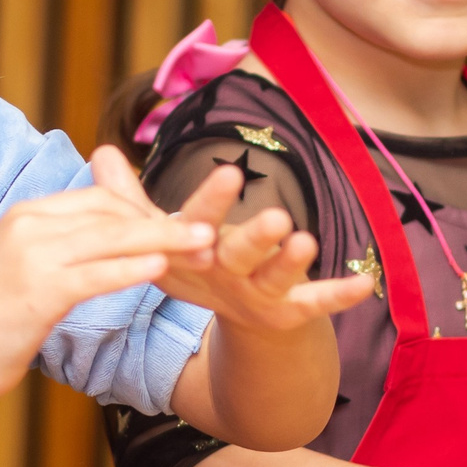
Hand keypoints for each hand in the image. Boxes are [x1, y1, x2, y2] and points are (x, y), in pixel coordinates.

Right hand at [0, 182, 214, 406]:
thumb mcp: (24, 268)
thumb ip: (61, 247)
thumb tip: (106, 240)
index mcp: (28, 214)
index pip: (99, 199)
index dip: (145, 211)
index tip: (181, 227)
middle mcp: (28, 225)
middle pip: (111, 212)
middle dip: (163, 223)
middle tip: (208, 234)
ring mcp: (31, 256)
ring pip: (110, 238)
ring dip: (162, 241)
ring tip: (203, 246)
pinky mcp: (37, 291)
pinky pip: (95, 274)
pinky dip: (130, 269)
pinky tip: (161, 270)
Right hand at [89, 146, 372, 331]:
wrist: (229, 316)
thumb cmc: (192, 261)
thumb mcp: (158, 233)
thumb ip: (130, 196)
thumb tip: (100, 150)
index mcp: (195, 251)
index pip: (198, 225)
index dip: (211, 205)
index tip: (227, 174)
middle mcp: (226, 273)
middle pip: (239, 255)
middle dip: (255, 238)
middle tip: (277, 216)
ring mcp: (258, 293)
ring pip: (276, 278)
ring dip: (292, 262)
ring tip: (307, 240)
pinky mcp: (289, 310)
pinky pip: (315, 304)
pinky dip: (339, 295)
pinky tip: (366, 283)